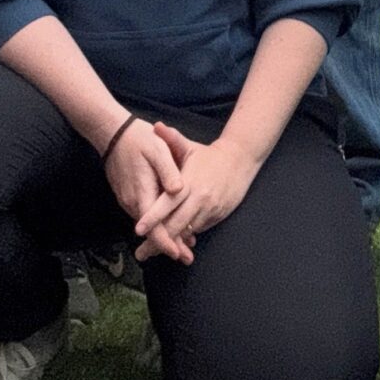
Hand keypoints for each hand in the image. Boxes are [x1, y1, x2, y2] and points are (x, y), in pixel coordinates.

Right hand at [102, 118, 194, 264]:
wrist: (113, 134)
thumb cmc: (140, 140)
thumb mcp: (158, 150)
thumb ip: (168, 171)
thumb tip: (179, 190)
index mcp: (142, 193)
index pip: (153, 227)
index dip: (166, 243)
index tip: (179, 253)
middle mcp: (132, 202)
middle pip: (151, 232)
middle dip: (169, 245)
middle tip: (187, 258)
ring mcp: (128, 200)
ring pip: (148, 226)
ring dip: (164, 236)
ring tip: (184, 247)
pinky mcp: (128, 196)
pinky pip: (144, 217)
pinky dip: (157, 225)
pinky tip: (171, 227)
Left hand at [133, 124, 261, 259]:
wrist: (241, 160)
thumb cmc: (208, 155)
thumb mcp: (190, 146)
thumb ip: (171, 138)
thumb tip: (156, 126)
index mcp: (190, 182)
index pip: (168, 202)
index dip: (153, 217)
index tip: (138, 230)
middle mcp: (200, 198)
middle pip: (176, 224)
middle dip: (157, 242)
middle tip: (140, 254)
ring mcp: (210, 209)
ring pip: (187, 232)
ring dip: (171, 244)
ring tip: (151, 253)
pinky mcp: (218, 216)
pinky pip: (198, 231)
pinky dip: (185, 239)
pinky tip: (173, 247)